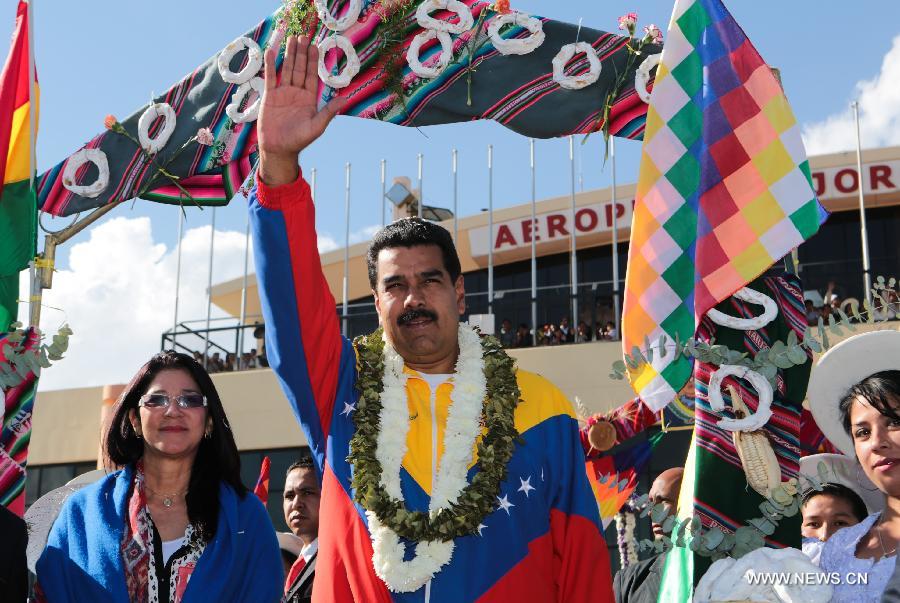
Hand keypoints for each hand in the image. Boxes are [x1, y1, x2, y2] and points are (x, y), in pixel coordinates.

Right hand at [258, 35, 345, 185]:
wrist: (278, 149)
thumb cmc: (299, 140)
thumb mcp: (317, 126)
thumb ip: (328, 112)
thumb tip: (344, 100)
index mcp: (309, 99)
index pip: (312, 76)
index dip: (313, 61)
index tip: (315, 46)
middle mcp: (297, 93)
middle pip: (300, 68)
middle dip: (302, 53)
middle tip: (304, 36)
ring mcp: (283, 93)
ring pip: (287, 69)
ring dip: (289, 55)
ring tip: (291, 39)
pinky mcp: (270, 96)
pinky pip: (271, 77)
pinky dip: (271, 65)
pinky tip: (271, 52)